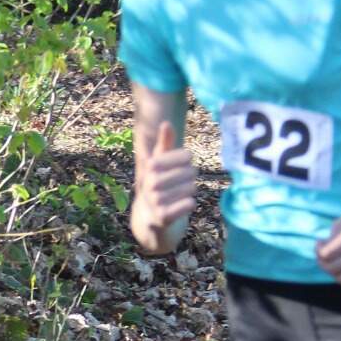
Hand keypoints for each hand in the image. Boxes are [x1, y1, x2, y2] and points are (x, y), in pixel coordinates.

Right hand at [133, 118, 195, 244]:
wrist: (149, 218)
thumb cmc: (158, 185)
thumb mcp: (159, 163)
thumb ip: (164, 144)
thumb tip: (166, 123)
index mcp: (151, 165)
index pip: (186, 156)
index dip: (188, 160)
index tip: (182, 165)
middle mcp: (151, 182)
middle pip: (191, 172)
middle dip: (191, 177)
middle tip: (182, 182)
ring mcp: (156, 200)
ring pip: (192, 188)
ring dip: (190, 191)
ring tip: (180, 194)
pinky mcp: (163, 217)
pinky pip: (189, 204)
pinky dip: (189, 204)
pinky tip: (182, 205)